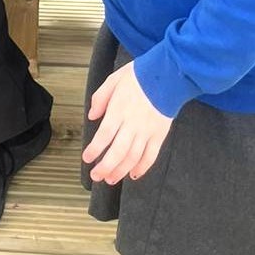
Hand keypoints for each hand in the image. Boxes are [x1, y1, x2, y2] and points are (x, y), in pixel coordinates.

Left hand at [82, 62, 171, 184]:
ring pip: (133, 157)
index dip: (95, 149)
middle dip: (105, 167)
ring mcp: (147, 131)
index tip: (87, 158)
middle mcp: (133, 123)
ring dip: (121, 170)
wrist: (167, 75)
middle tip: (96, 176)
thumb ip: (100, 98)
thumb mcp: (113, 80)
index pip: (104, 135)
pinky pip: (151, 155)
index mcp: (119, 110)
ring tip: (110, 179)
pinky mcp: (160, 135)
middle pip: (118, 151)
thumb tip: (91, 116)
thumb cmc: (139, 76)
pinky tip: (133, 174)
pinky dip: (142, 168)